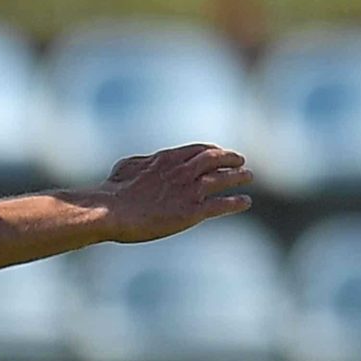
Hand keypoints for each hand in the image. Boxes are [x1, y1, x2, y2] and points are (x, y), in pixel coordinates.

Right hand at [94, 143, 252, 243]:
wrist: (112, 210)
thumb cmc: (114, 191)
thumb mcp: (127, 167)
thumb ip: (145, 163)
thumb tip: (149, 162)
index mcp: (167, 158)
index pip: (198, 149)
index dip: (212, 150)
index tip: (219, 152)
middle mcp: (183, 170)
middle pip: (215, 159)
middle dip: (230, 158)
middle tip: (241, 161)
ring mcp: (190, 190)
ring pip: (223, 179)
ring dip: (238, 176)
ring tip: (248, 176)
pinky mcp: (193, 211)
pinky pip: (222, 204)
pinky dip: (236, 201)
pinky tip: (245, 201)